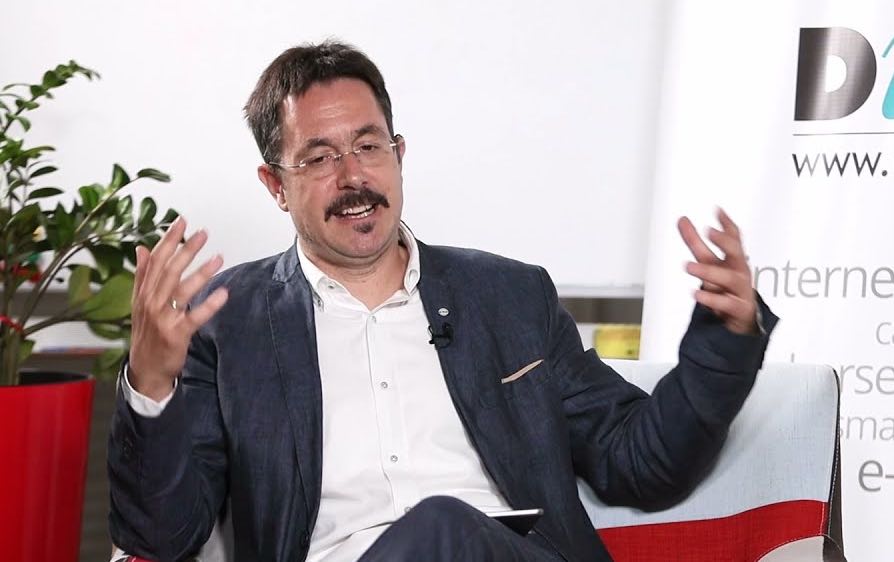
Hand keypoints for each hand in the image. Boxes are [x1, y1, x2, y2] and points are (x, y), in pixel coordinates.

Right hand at [129, 217, 228, 399]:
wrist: (145, 369)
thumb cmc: (147, 333)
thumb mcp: (140, 303)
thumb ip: (142, 275)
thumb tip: (142, 248)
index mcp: (143, 293)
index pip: (156, 260)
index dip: (169, 240)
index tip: (182, 221)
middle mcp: (151, 303)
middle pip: (169, 271)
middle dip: (186, 250)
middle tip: (203, 233)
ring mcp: (163, 319)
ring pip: (182, 291)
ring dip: (201, 273)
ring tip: (219, 257)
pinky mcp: (176, 335)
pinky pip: (194, 317)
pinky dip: (209, 305)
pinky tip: (224, 293)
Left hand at [678, 208, 756, 334]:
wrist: (742, 316)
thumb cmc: (725, 285)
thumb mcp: (709, 262)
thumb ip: (695, 241)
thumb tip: (682, 220)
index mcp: (734, 258)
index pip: (734, 237)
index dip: (726, 223)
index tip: (717, 210)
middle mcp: (739, 271)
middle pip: (736, 252)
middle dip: (724, 241)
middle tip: (709, 231)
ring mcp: (740, 289)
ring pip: (728, 278)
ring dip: (708, 271)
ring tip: (688, 266)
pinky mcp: (737, 308)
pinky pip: (725, 303)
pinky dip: (711, 299)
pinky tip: (696, 293)